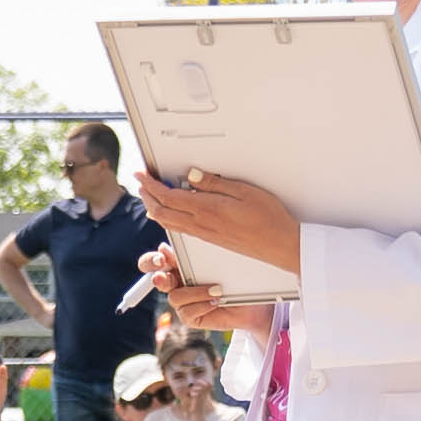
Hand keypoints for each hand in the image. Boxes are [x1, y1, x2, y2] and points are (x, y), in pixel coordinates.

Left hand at [142, 169, 303, 281]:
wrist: (280, 245)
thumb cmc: (268, 218)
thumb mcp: (243, 191)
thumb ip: (214, 184)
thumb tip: (190, 176)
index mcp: (207, 210)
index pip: (168, 197)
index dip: (151, 185)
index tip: (142, 175)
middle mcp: (201, 224)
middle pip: (162, 212)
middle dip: (147, 196)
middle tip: (141, 182)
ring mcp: (205, 234)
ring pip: (168, 222)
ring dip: (154, 207)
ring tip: (149, 195)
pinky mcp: (210, 239)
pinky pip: (180, 229)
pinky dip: (166, 218)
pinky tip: (168, 213)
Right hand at [145, 253, 260, 337]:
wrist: (252, 304)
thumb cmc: (236, 279)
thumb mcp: (217, 263)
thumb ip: (193, 256)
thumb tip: (166, 248)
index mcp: (179, 265)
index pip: (155, 261)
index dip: (152, 261)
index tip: (162, 258)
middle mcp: (177, 282)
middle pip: (155, 279)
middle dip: (159, 277)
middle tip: (164, 276)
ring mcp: (182, 301)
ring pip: (175, 297)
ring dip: (195, 293)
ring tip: (216, 290)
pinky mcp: (189, 317)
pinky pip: (186, 312)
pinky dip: (202, 305)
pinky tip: (216, 301)